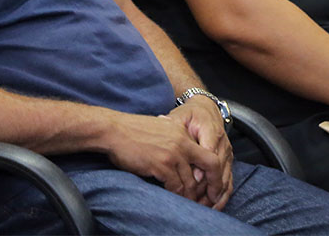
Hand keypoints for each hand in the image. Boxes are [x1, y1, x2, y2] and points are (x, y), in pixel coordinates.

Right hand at [104, 112, 224, 205]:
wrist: (114, 130)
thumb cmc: (134, 130)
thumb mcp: (162, 127)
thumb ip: (176, 136)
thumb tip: (184, 151)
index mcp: (184, 132)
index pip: (209, 154)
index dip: (213, 171)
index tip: (211, 183)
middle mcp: (182, 143)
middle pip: (208, 167)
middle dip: (210, 185)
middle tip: (206, 197)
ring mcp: (173, 154)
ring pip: (191, 181)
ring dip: (191, 194)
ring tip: (190, 201)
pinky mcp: (161, 165)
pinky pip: (175, 186)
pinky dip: (176, 194)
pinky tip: (173, 196)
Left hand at [166, 96, 233, 210]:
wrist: (206, 110)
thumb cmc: (190, 115)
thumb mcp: (179, 116)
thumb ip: (174, 127)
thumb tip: (173, 144)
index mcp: (211, 131)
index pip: (210, 154)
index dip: (203, 170)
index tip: (193, 183)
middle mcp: (223, 144)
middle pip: (219, 170)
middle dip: (208, 188)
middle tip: (195, 203)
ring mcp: (228, 153)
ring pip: (226, 178)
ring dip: (216, 195)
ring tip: (203, 209)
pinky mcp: (229, 160)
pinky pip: (229, 180)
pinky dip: (223, 195)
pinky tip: (214, 206)